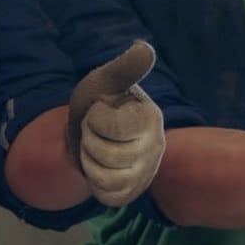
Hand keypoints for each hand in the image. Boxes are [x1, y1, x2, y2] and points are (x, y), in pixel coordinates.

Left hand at [65, 41, 165, 206]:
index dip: (96, 120)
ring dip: (89, 161)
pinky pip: (106, 196)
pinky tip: (99, 168)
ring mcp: (146, 173)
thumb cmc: (99, 102)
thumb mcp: (105, 81)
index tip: (99, 111)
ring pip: (104, 178)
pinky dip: (94, 183)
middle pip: (106, 155)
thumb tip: (145, 48)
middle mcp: (155, 147)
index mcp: (150, 118)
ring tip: (96, 147)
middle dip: (89, 140)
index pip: (114, 128)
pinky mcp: (133, 192)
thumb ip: (125, 68)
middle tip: (95, 131)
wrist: (88, 131)